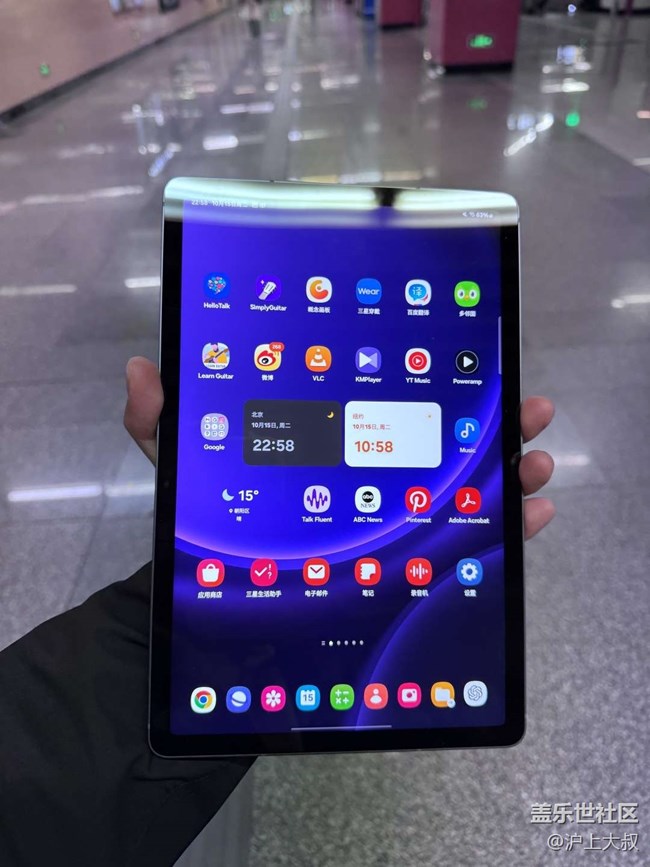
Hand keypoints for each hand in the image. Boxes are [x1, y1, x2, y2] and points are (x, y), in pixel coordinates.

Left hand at [124, 357, 554, 539]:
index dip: (433, 377)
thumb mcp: (185, 470)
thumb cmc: (211, 528)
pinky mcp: (407, 565)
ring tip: (536, 461)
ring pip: (466, 488)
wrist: (222, 603)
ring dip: (511, 472)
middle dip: (493, 422)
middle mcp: (374, 473)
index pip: (387, 400)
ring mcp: (394, 519)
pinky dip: (509, 531)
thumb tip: (142, 367)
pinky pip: (467, 546)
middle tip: (527, 408)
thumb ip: (157, 423)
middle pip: (442, 439)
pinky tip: (535, 518)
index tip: (471, 356)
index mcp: (335, 441)